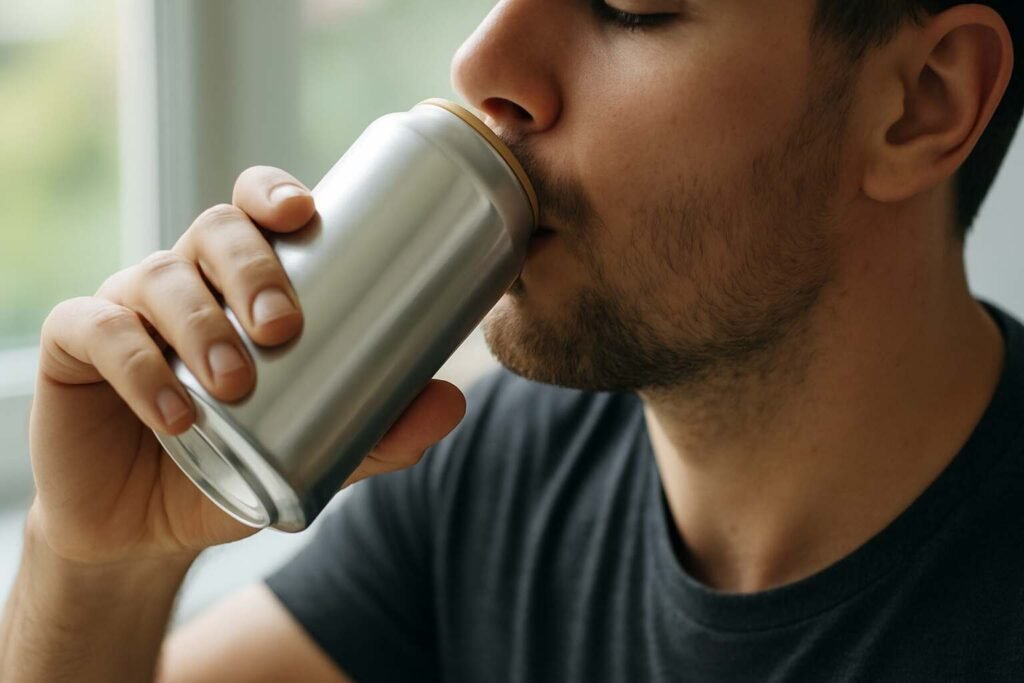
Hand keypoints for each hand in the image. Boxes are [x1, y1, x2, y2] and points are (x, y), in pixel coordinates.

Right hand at [28, 166, 466, 564]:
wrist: (146, 527)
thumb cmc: (234, 466)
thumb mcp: (312, 452)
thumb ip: (378, 433)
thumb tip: (453, 402)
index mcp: (239, 283)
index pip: (253, 210)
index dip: (273, 192)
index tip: (305, 212)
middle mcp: (184, 280)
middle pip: (212, 231)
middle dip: (251, 267)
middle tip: (285, 327)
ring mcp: (126, 308)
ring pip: (158, 276)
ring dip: (202, 323)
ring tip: (236, 380)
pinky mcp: (76, 349)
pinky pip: (98, 332)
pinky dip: (139, 366)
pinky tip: (175, 411)